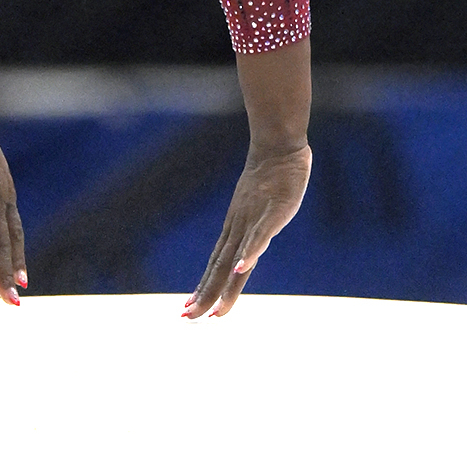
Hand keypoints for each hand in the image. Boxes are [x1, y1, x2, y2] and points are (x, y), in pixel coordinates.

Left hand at [184, 142, 310, 318]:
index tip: (187, 309)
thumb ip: (254, 227)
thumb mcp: (258, 207)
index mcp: (235, 230)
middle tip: (187, 318)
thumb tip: (247, 237)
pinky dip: (250, 252)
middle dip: (205, 295)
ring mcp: (255, 222)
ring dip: (224, 286)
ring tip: (213, 310)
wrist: (279, 147)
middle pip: (220, 269)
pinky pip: (260, 236)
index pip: (216, 265)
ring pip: (236, 259)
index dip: (203, 288)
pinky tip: (242, 268)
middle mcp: (239, 230)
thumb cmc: (271, 177)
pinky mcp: (273, 213)